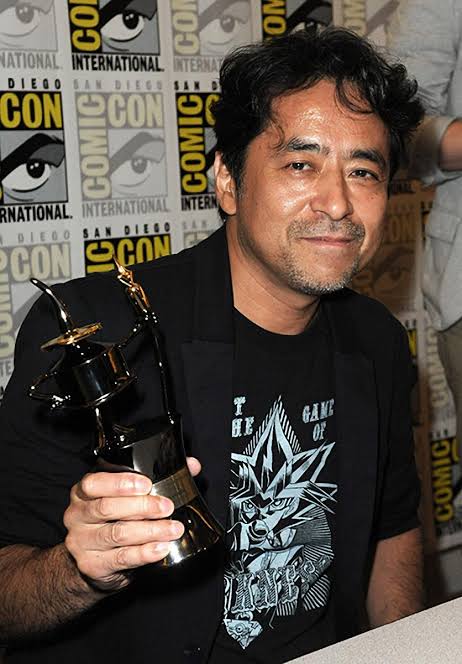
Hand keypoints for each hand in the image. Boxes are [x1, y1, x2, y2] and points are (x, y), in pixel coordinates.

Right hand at [63, 457, 200, 592]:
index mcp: (83, 492)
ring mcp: (81, 542)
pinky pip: (121, 558)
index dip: (120, 482)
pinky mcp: (91, 565)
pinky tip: (161, 548)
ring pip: (117, 533)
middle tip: (167, 507)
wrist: (94, 562)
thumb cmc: (114, 520)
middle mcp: (77, 515)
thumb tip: (191, 466)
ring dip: (150, 530)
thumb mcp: (127, 497)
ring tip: (173, 529)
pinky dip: (144, 553)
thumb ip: (158, 478)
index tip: (147, 484)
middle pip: (107, 508)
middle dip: (142, 506)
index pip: (94, 483)